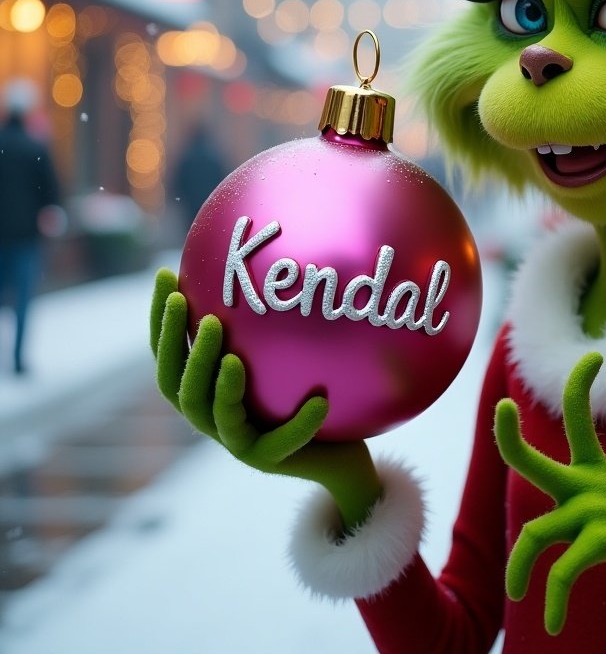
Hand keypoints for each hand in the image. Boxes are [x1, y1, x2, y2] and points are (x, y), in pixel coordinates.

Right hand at [149, 269, 380, 530]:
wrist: (340, 451)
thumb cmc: (310, 387)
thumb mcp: (286, 347)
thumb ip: (268, 315)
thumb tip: (268, 247)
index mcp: (207, 388)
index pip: (169, 354)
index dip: (160, 318)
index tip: (166, 274)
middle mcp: (213, 416)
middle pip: (180, 386)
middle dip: (181, 346)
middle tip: (193, 309)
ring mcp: (238, 443)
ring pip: (215, 415)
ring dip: (221, 384)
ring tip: (233, 357)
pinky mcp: (270, 462)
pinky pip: (280, 443)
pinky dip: (298, 422)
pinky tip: (318, 399)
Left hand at [495, 352, 605, 634]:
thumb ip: (572, 503)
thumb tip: (538, 528)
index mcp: (592, 468)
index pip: (580, 416)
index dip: (582, 386)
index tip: (594, 357)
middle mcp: (589, 484)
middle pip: (535, 462)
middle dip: (510, 438)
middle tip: (502, 409)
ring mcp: (596, 511)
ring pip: (537, 535)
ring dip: (520, 569)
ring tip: (518, 591)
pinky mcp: (604, 540)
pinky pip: (564, 571)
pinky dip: (554, 598)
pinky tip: (553, 623)